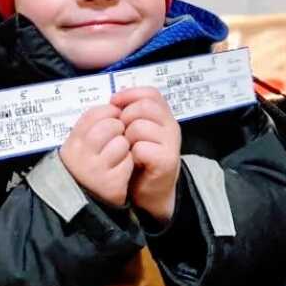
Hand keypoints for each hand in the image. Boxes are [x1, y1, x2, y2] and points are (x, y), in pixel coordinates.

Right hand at [59, 104, 132, 207]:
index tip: (114, 115)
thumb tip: (116, 105)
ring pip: (122, 142)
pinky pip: (129, 161)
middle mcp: (81, 156)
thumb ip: (93, 125)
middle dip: (119, 127)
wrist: (83, 201)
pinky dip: (129, 162)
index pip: (93, 114)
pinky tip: (122, 167)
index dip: (108, 111)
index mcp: (73, 143)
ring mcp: (96, 171)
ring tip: (119, 153)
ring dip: (125, 146)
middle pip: (109, 126)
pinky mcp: (111, 184)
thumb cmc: (85, 166)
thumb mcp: (81, 145)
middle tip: (119, 135)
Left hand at [112, 87, 180, 223]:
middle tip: (120, 132)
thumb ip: (130, 114)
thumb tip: (114, 99)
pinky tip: (132, 162)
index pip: (151, 93)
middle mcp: (171, 126)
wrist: (151, 192)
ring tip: (126, 149)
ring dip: (126, 138)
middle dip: (125, 117)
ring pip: (139, 127)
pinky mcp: (167, 160)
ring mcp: (171, 143)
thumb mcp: (135, 132)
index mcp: (163, 116)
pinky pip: (141, 148)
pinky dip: (131, 155)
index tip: (114, 102)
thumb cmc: (139, 160)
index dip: (130, 94)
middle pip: (144, 107)